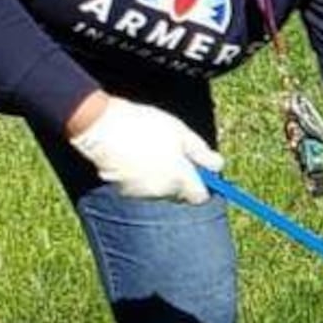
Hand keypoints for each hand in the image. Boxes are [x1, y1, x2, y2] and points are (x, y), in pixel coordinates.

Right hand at [69, 95, 222, 203]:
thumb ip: (201, 153)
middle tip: (174, 150)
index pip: (201, 196)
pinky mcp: (123, 191)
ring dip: (161, 176)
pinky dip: (142, 176)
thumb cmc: (145, 125)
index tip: (201, 168)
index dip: (204, 183)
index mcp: (179, 179)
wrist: (103, 127)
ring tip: (151, 148)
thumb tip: (219, 167)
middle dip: (181, 177)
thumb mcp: (180, 132)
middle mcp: (162, 193)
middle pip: (180, 193)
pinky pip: (141, 187)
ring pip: (160, 190)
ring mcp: (141, 194)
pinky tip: (134, 155)